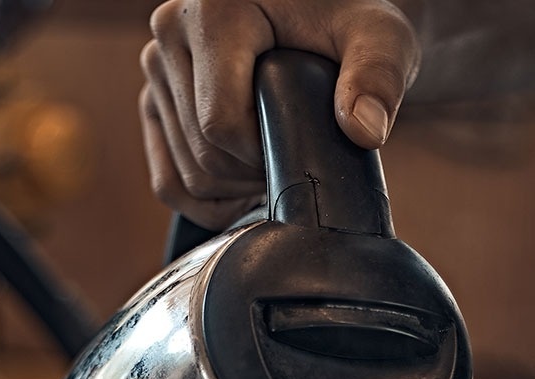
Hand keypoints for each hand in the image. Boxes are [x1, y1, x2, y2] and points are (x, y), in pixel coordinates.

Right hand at [138, 0, 421, 230]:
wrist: (319, 13)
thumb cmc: (348, 21)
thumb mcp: (379, 37)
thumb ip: (379, 75)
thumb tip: (364, 130)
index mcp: (212, 10)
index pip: (220, 124)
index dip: (264, 156)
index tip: (300, 145)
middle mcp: (171, 31)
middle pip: (203, 155)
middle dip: (252, 175)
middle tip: (291, 156)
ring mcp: (157, 68)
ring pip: (187, 175)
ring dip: (235, 190)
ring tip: (273, 162)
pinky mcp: (154, 100)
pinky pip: (168, 182)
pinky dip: (206, 202)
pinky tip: (244, 189)